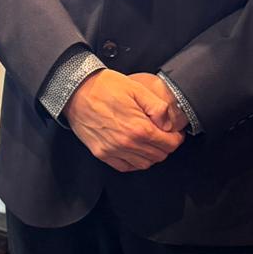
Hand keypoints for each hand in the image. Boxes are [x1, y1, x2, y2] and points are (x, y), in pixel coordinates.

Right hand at [63, 69, 184, 171]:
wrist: (76, 91)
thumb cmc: (105, 87)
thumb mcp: (137, 89)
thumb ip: (158, 107)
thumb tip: (169, 124)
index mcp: (139, 128)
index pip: (169, 144)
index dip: (176, 138)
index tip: (175, 133)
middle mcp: (127, 143)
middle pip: (159, 156)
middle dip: (166, 146)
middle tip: (164, 135)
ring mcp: (113, 151)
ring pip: (144, 164)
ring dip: (151, 155)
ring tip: (149, 141)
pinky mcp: (101, 154)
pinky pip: (125, 167)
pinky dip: (134, 162)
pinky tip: (135, 149)